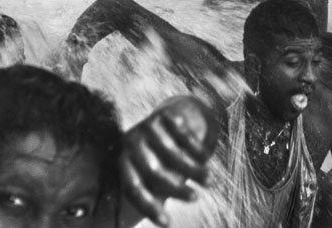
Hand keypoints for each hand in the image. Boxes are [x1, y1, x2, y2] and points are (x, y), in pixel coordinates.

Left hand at [119, 95, 219, 226]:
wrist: (161, 121)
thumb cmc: (156, 158)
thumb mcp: (148, 175)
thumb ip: (154, 192)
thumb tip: (163, 222)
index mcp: (123, 162)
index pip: (133, 187)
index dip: (149, 207)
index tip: (168, 223)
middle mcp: (131, 142)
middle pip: (154, 170)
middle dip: (176, 188)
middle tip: (195, 198)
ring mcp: (147, 126)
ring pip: (172, 153)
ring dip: (193, 169)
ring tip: (208, 181)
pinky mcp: (164, 114)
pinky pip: (183, 134)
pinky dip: (197, 149)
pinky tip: (206, 158)